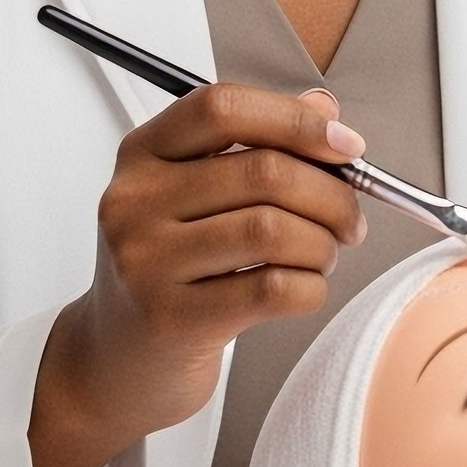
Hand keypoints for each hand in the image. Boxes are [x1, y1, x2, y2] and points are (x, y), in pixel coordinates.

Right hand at [28, 83, 366, 466]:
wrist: (116, 358)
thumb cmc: (171, 268)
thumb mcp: (196, 194)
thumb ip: (257, 143)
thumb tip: (325, 107)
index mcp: (142, 154)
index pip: (222, 108)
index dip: (295, 120)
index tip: (346, 146)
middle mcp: (135, 201)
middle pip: (262, 171)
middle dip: (331, 194)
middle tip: (350, 220)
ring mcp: (147, 261)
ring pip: (273, 230)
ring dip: (322, 244)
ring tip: (323, 256)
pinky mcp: (171, 318)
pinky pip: (273, 289)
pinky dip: (311, 287)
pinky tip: (305, 289)